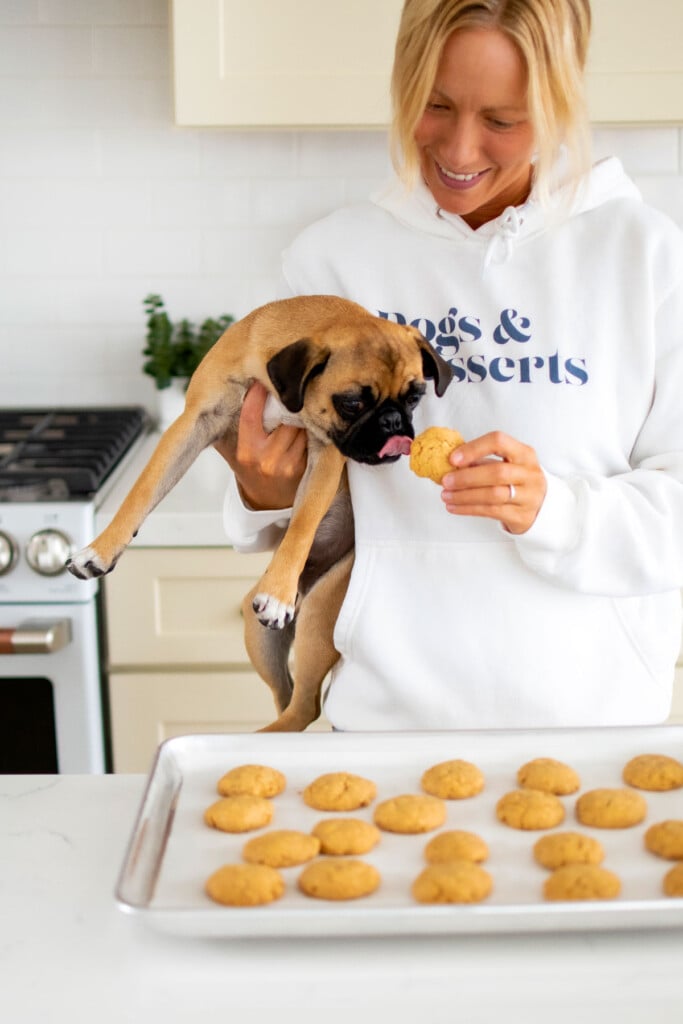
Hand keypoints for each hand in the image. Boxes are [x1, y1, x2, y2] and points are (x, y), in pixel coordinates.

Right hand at [213, 382, 306, 510]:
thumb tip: (218, 394)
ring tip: (299, 400)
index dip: (257, 394)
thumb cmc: (248, 467)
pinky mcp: (304, 466)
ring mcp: (288, 464)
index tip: (260, 376)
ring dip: (300, 412)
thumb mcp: (230, 449)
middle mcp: (267, 459)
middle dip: (285, 400)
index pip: (251, 416)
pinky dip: (308, 426)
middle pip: (283, 418)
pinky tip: (307, 419)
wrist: (268, 499)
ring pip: (300, 426)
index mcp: (246, 452)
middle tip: (287, 381)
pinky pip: (309, 437)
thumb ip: (224, 426)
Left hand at [440, 431, 545, 533]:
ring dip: (464, 496)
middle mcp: (529, 473)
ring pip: (493, 495)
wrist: (542, 506)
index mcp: (524, 453)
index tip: (453, 459)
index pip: (499, 442)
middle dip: (466, 477)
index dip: (474, 449)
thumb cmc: (516, 480)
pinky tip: (454, 507)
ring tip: (446, 495)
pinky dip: (468, 509)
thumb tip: (448, 463)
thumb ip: (480, 461)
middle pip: (497, 472)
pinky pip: (491, 512)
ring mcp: (528, 496)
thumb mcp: (505, 464)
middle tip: (445, 481)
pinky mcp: (522, 516)